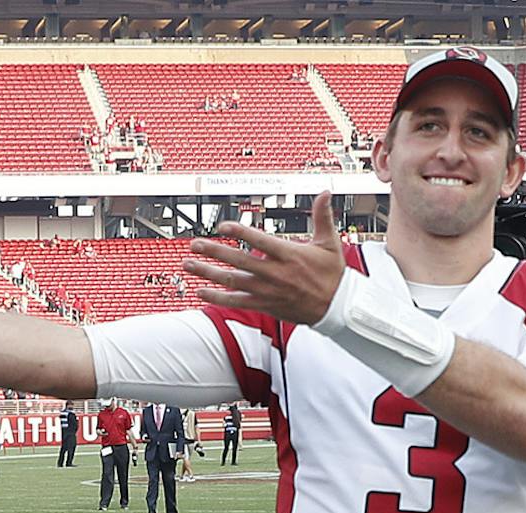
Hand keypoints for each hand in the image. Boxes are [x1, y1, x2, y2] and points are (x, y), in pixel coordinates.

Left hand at [185, 191, 347, 326]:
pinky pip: (236, 302)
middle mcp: (275, 273)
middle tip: (195, 244)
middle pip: (239, 261)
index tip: (223, 226)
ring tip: (189, 264)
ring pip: (232, 282)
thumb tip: (324, 192)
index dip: (240, 233)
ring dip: (208, 273)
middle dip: (214, 252)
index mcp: (289, 255)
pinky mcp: (264, 305)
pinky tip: (201, 291)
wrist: (336, 307)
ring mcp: (267, 291)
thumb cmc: (332, 274)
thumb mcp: (330, 242)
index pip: (260, 241)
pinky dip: (217, 297)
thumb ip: (322, 216)